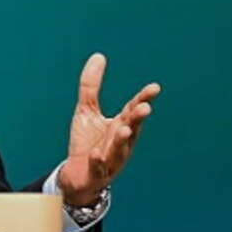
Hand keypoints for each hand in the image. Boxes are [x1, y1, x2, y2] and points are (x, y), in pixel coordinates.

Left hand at [57, 53, 160, 205]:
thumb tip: (98, 56)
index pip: (132, 110)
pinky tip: (96, 155)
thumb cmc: (87, 142)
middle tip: (144, 108)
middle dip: (137, 119)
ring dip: (121, 140)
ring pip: (118, 149)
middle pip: (131, 129)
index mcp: (120, 125)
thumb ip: (91, 86)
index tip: (154, 88)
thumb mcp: (87, 110)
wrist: (77, 175)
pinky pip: (99, 168)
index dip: (142, 99)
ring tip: (123, 129)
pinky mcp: (96, 173)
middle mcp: (120, 142)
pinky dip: (99, 162)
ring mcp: (110, 159)